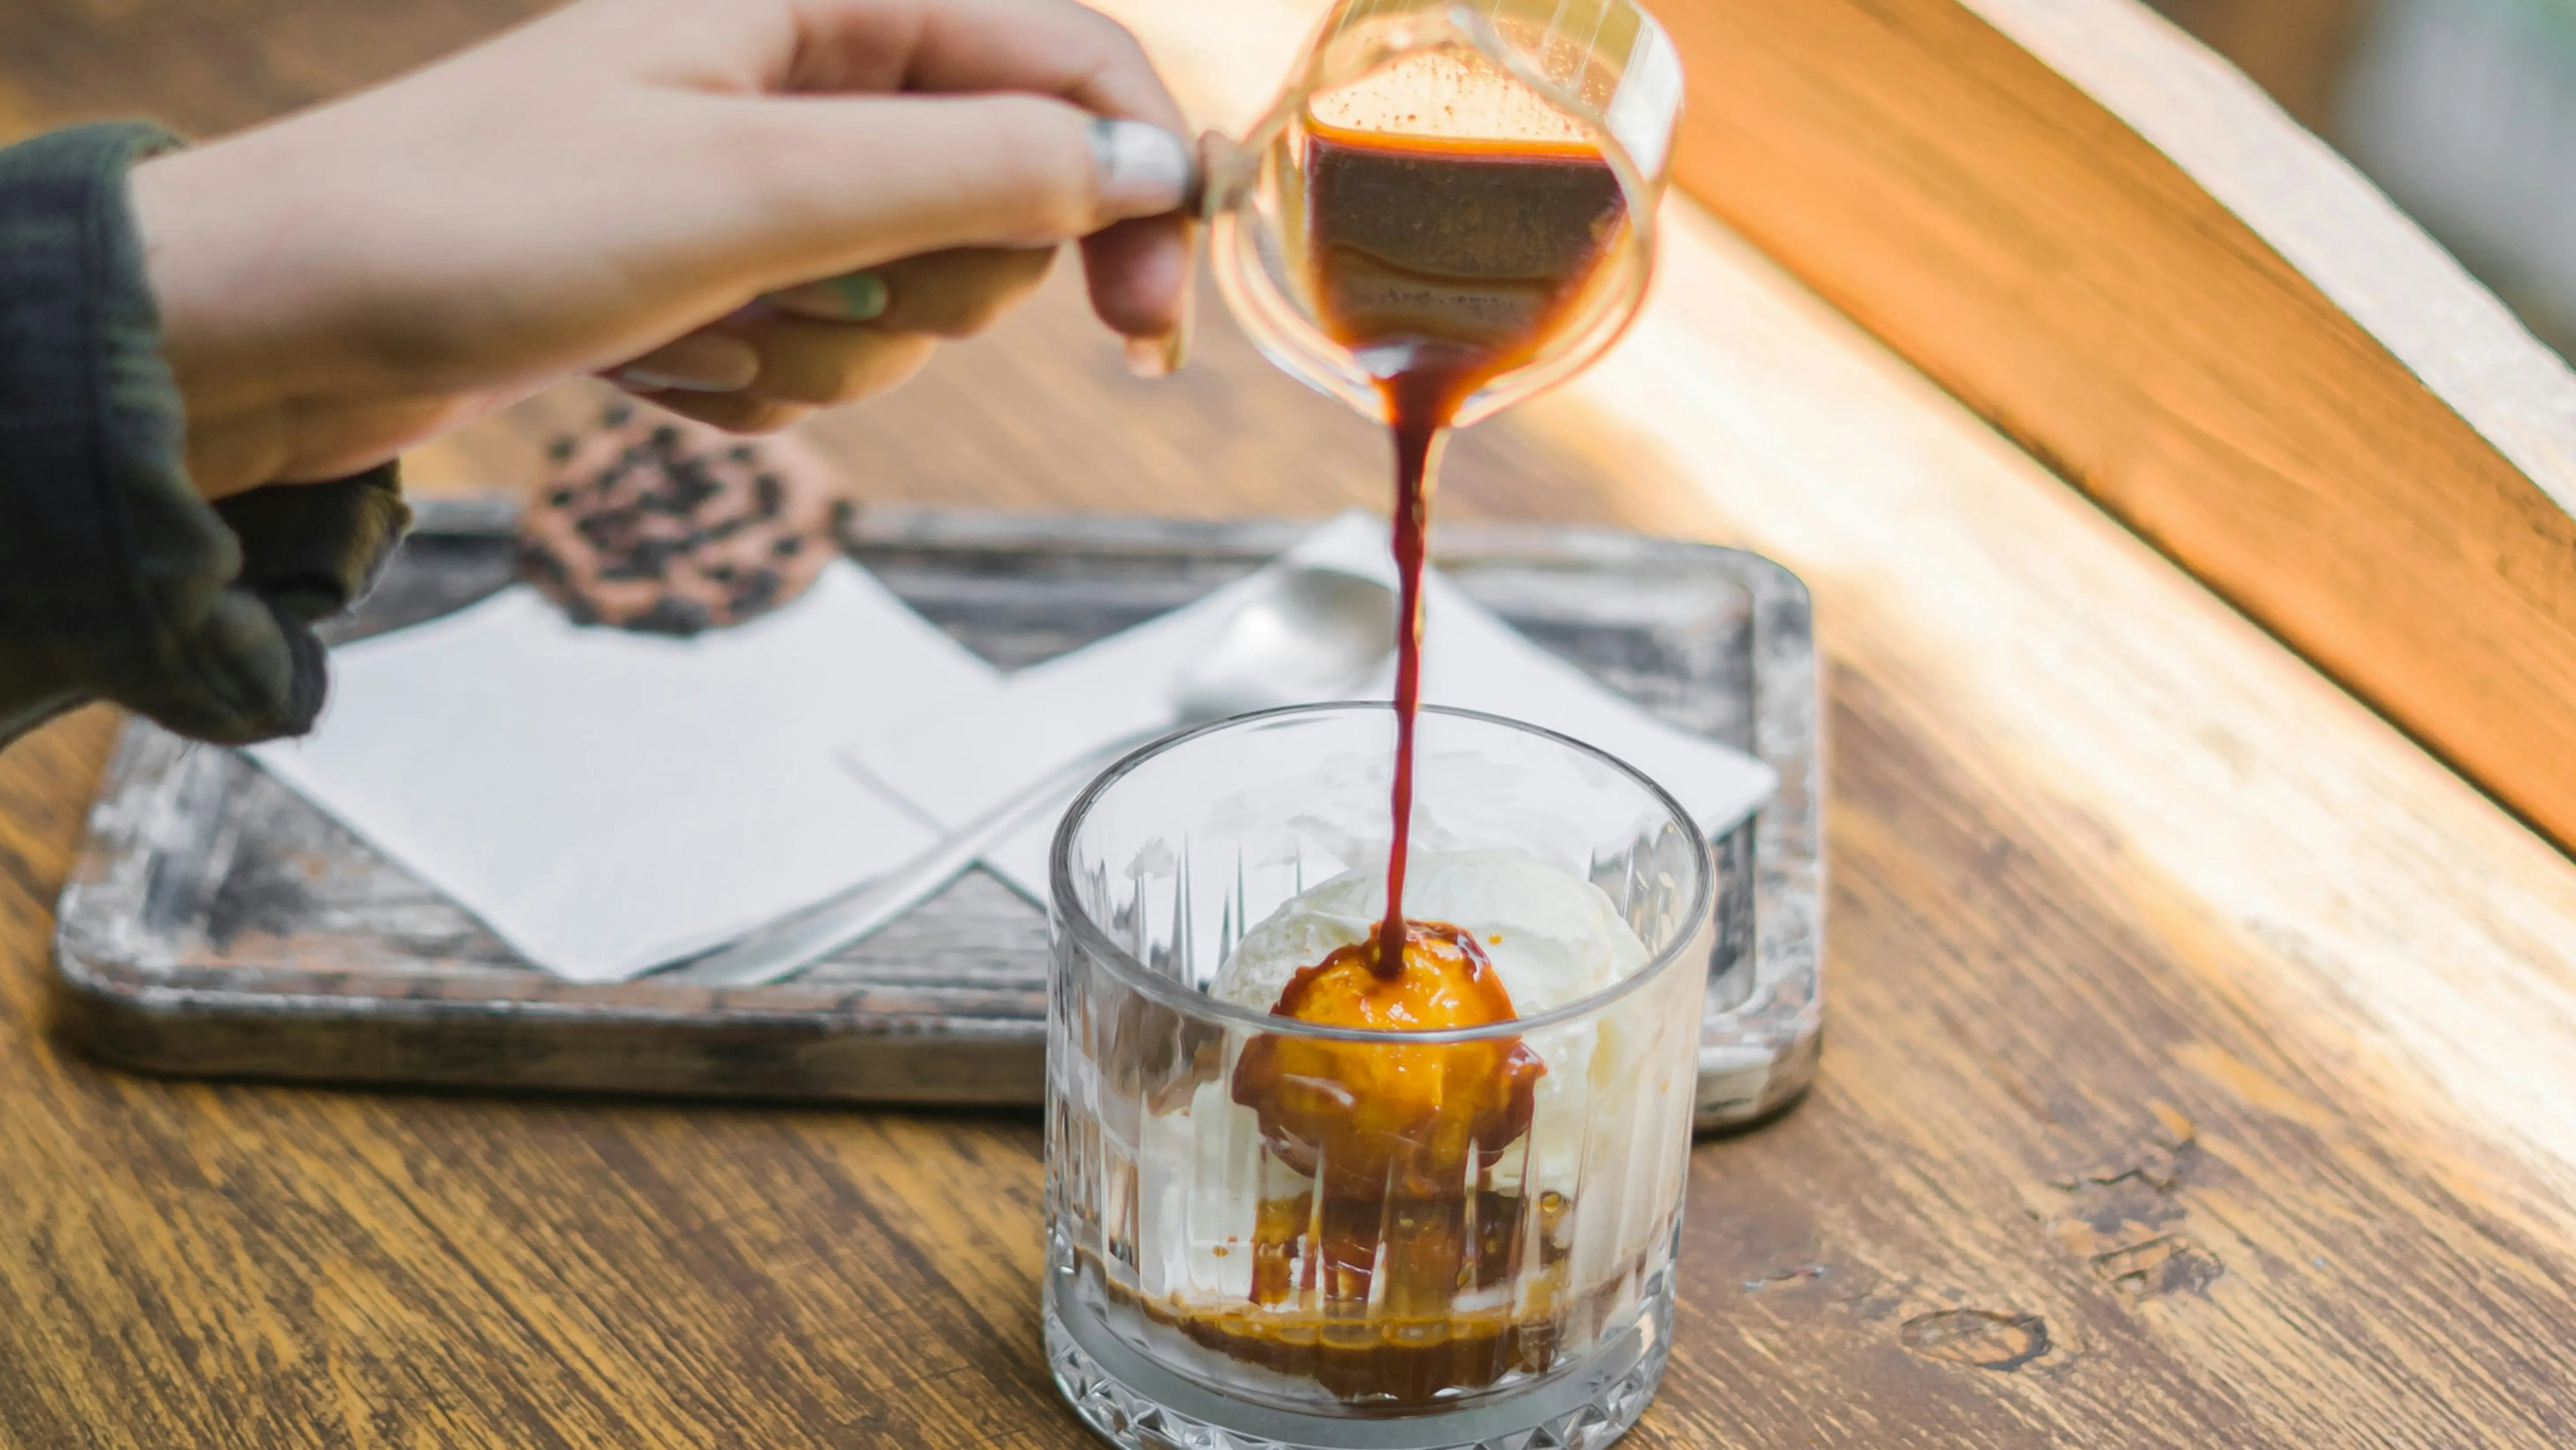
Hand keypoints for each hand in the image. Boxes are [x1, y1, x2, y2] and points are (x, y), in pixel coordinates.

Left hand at [129, 0, 1196, 500]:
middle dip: (928, 289)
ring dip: (824, 353)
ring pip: (913, 298)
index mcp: (821, 3)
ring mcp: (760, 185)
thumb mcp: (753, 188)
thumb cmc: (478, 222)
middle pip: (1001, 197)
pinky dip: (755, 384)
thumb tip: (1140, 168)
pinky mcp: (718, 277)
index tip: (1145, 315)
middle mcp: (803, 79)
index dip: (1131, 182)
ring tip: (692, 332)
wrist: (279, 324)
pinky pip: (824, 356)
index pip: (1062, 67)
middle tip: (816, 299)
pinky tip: (653, 363)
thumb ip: (967, 168)